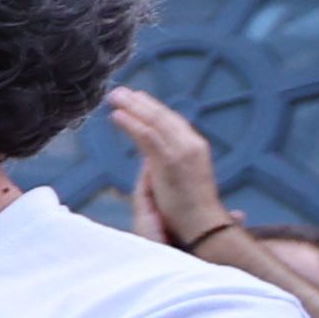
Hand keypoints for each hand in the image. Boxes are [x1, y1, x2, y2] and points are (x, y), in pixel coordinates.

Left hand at [108, 90, 228, 241]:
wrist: (204, 226)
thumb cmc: (192, 212)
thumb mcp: (178, 183)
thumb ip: (165, 167)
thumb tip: (149, 161)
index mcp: (195, 148)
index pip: (172, 122)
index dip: (153, 109)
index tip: (137, 99)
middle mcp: (191, 145)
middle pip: (162, 117)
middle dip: (140, 103)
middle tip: (120, 92)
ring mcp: (182, 151)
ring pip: (154, 123)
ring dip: (133, 107)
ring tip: (114, 97)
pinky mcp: (171, 161)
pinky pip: (148, 137)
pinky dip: (132, 124)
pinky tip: (117, 115)